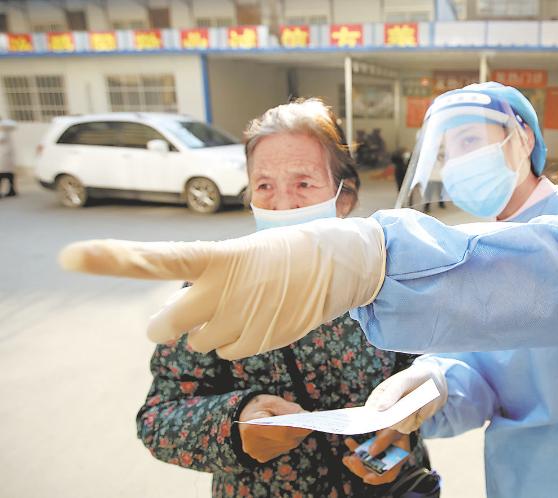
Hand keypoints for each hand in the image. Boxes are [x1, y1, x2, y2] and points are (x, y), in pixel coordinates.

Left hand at [58, 217, 385, 358]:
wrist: (335, 266)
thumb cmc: (280, 253)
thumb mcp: (238, 253)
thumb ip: (201, 281)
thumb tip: (175, 322)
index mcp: (216, 257)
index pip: (157, 258)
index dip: (112, 258)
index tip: (70, 256)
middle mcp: (222, 291)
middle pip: (168, 324)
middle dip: (165, 327)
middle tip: (168, 323)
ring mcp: (240, 320)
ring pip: (199, 343)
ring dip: (208, 331)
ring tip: (241, 307)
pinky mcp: (258, 342)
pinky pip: (227, 352)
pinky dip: (234, 341)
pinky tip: (258, 320)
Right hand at [238, 394, 311, 462]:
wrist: (240, 420)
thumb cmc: (258, 407)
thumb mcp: (271, 401)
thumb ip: (289, 409)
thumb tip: (307, 416)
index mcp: (253, 427)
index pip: (284, 431)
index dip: (301, 427)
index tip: (314, 420)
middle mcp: (254, 444)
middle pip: (288, 439)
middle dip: (300, 429)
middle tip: (309, 419)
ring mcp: (257, 454)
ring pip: (288, 445)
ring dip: (295, 435)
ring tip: (294, 424)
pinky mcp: (262, 458)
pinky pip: (283, 449)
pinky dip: (287, 440)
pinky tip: (284, 432)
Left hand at [342, 429, 409, 484]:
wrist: (394, 417)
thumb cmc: (398, 425)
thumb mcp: (393, 432)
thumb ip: (383, 441)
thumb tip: (371, 452)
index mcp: (399, 459)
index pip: (389, 475)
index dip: (377, 479)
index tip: (366, 477)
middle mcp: (389, 460)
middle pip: (374, 471)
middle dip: (361, 468)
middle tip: (353, 460)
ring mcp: (379, 456)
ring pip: (365, 465)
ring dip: (355, 463)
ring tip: (347, 458)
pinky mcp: (372, 450)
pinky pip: (361, 454)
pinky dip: (354, 450)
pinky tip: (349, 443)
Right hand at [366, 363, 447, 433]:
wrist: (434, 384)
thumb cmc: (416, 378)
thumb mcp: (404, 381)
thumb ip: (391, 393)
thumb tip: (378, 409)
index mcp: (379, 396)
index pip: (369, 409)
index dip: (368, 416)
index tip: (373, 417)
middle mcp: (385, 409)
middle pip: (382, 421)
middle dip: (393, 416)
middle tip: (402, 408)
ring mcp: (396, 418)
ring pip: (396, 426)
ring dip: (406, 416)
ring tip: (413, 403)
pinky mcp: (408, 424)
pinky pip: (408, 428)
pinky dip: (414, 420)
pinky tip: (418, 409)